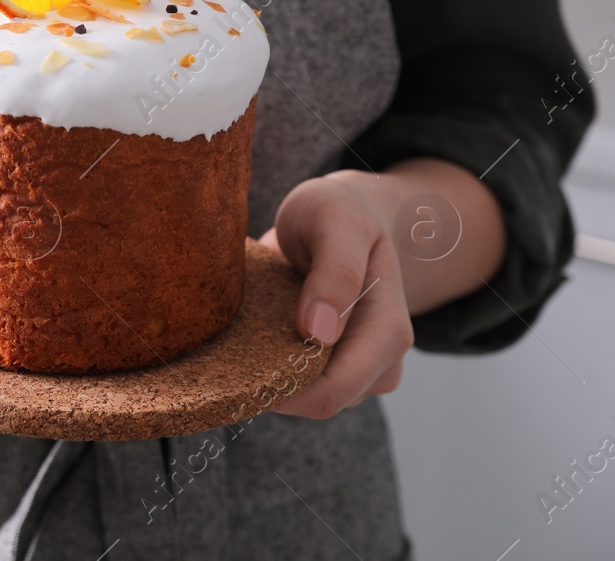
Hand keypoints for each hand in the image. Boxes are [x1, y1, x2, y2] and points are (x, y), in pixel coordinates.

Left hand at [260, 170, 414, 418]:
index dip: (287, 389)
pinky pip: (301, 384)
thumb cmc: (340, 213)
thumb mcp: (336, 222)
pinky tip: (251, 341)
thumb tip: (319, 333)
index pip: (336, 388)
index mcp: (387, 330)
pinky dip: (272, 369)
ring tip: (242, 336)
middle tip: (227, 349)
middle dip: (274, 385)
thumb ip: (335, 272)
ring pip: (310, 399)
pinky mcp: (335, 363)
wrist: (344, 214)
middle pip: (321, 402)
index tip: (237, 363)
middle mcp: (380, 357)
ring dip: (272, 378)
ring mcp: (360, 365)